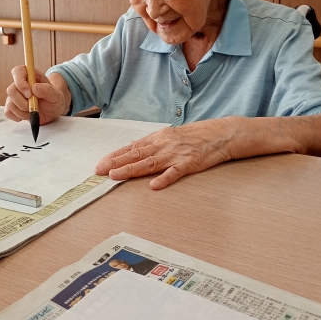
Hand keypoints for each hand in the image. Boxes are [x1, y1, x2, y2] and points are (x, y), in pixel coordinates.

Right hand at [5, 67, 69, 124]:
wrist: (52, 111)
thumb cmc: (53, 99)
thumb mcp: (56, 94)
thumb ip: (47, 89)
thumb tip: (34, 87)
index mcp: (30, 75)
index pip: (17, 71)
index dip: (20, 82)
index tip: (30, 94)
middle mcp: (19, 84)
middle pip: (11, 90)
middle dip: (23, 101)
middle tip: (34, 105)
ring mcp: (14, 96)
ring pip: (10, 103)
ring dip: (23, 111)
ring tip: (34, 110)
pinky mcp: (11, 107)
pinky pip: (9, 113)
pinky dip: (19, 116)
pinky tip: (28, 115)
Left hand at [95, 120, 232, 189]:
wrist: (220, 134)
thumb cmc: (195, 135)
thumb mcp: (171, 136)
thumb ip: (154, 144)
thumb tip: (134, 150)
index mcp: (159, 137)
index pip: (132, 147)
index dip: (116, 155)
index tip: (101, 163)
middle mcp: (164, 145)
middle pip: (136, 154)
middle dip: (116, 163)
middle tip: (100, 170)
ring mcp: (176, 154)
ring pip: (150, 163)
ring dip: (131, 169)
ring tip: (116, 176)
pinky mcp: (190, 163)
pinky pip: (175, 172)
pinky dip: (164, 179)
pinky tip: (154, 185)